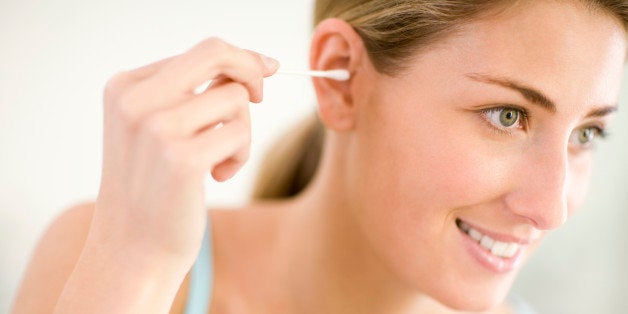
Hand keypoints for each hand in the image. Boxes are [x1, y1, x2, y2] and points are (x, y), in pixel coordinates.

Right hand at [91, 38, 277, 261]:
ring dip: (240, 131)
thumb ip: (195, 92)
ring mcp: (156, 129)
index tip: (262, 72)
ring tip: (217, 161)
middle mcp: (135, 101)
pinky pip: (240, 133)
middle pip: (217, 53)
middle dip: (251, 68)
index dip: (238, 61)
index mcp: (125, 87)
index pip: (200, 52)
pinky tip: (216, 177)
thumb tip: (262, 64)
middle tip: (260, 96)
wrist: (133, 250)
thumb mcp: (159, 128)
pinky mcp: (182, 159)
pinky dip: (239, 156)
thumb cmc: (154, 188)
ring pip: (235, 98)